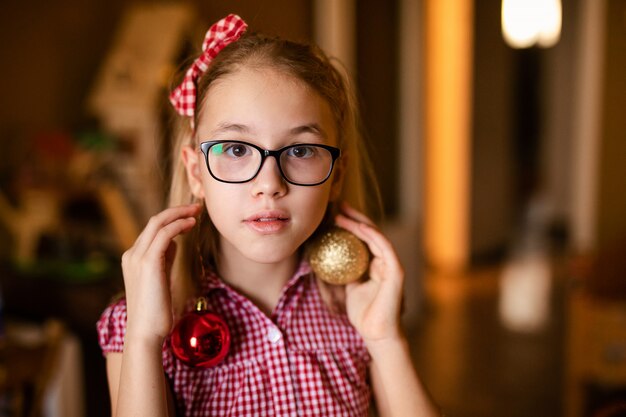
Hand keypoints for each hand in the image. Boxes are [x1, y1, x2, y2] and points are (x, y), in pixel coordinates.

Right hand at [121, 204, 200, 342]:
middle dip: (176, 211)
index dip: (172, 219)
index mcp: (133, 258)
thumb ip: (164, 260)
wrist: (145, 333)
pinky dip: (179, 225)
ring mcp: (137, 257)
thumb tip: (174, 242)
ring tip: (198, 212)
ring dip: (179, 214)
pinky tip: (192, 224)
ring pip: (158, 223)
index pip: (152, 230)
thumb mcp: (160, 279)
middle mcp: (132, 254)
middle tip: (197, 207)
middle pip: (154, 221)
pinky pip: (164, 234)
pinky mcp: (148, 263)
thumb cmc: (156, 312)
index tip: (190, 216)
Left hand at [335, 203, 404, 343]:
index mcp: (375, 264)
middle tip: (337, 205)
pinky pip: (384, 247)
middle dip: (353, 217)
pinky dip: (371, 235)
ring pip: (375, 236)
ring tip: (341, 213)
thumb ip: (345, 272)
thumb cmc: (363, 314)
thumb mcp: (349, 288)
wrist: (376, 333)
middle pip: (369, 232)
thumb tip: (328, 258)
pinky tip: (358, 227)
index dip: (349, 224)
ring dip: (358, 222)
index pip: (362, 238)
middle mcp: (385, 260)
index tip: (332, 214)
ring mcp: (391, 264)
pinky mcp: (396, 270)